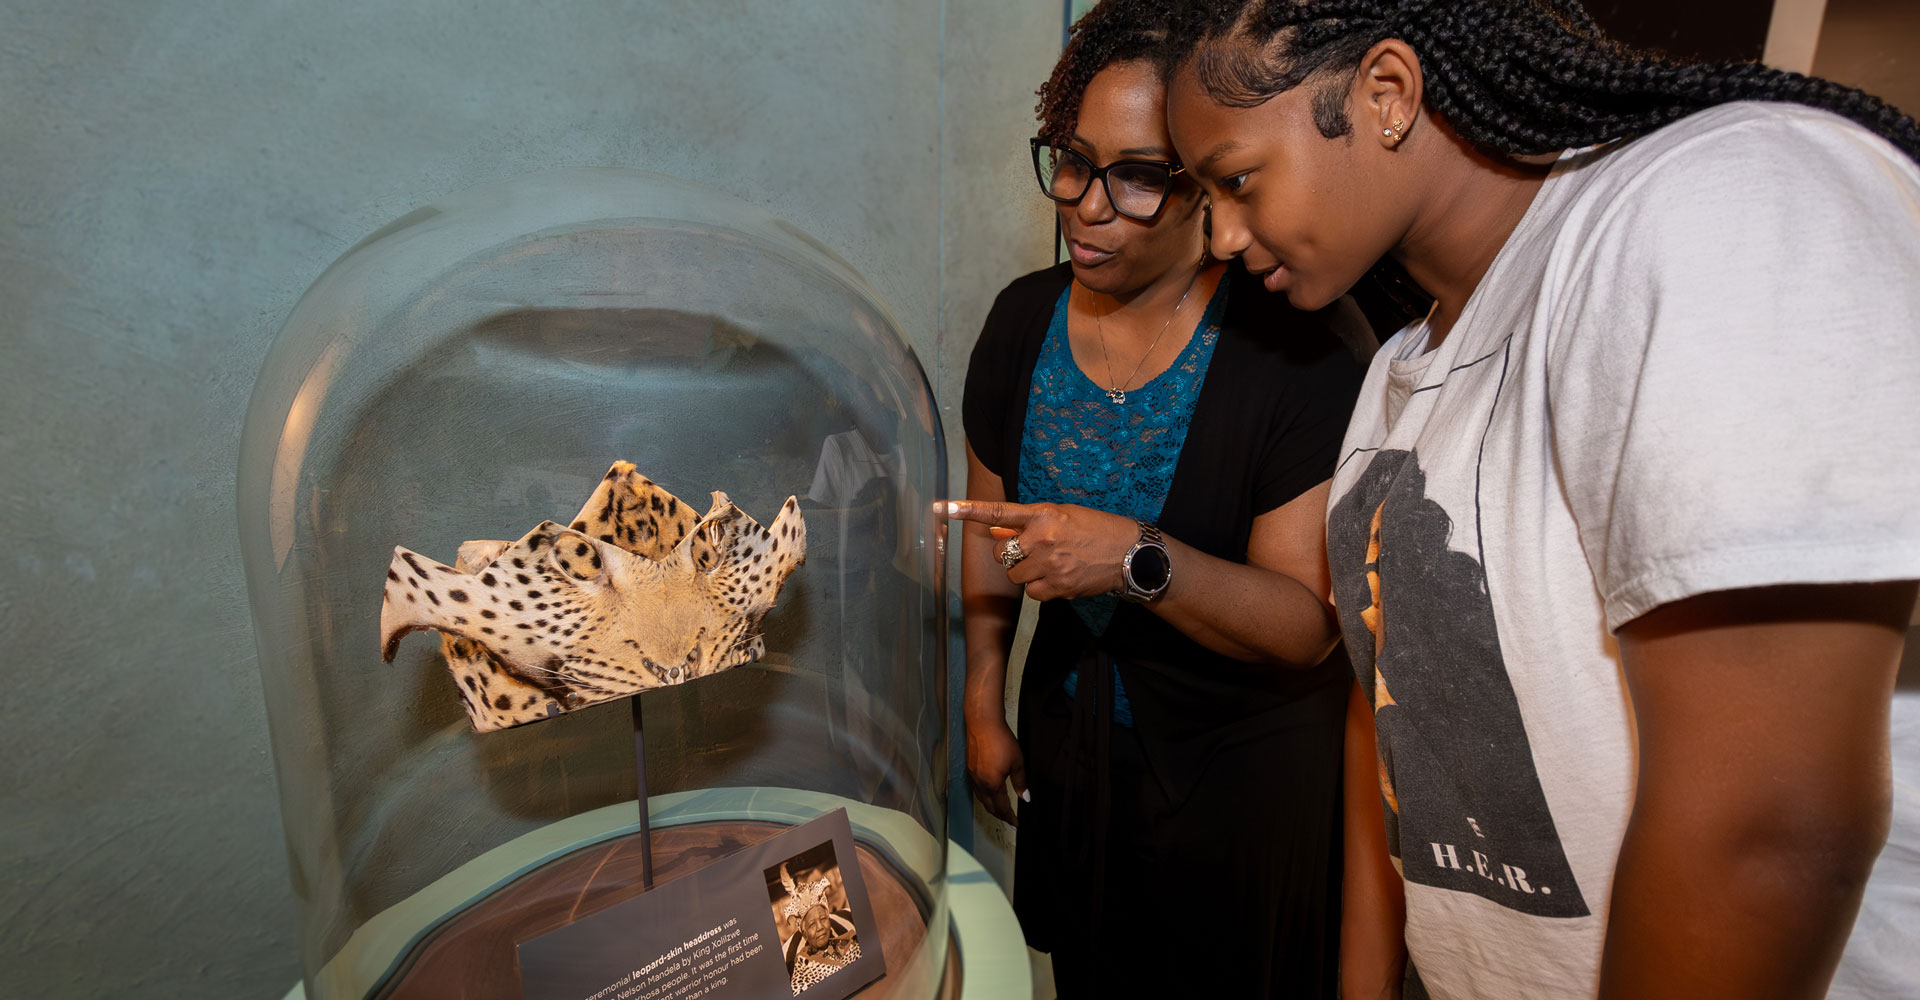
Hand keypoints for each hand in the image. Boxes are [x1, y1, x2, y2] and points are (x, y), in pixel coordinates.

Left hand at [944, 499, 1137, 600]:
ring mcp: (1049, 564)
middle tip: (1031, 552)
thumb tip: (995, 530)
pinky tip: (1059, 578)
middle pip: (1001, 554)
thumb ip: (1026, 524)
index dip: (969, 511)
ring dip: (1026, 573)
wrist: (1129, 554)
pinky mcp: (1057, 586)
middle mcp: (1042, 538)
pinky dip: (1040, 589)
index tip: (944, 507)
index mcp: (1043, 514)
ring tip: (1052, 564)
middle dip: (1010, 556)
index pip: (999, 512)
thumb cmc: (1094, 530)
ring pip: (1015, 576)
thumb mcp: (1061, 516)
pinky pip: (1031, 593)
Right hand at [966, 712, 1027, 824]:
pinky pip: (976, 789)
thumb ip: (1021, 782)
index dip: (1009, 817)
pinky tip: (988, 793)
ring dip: (991, 807)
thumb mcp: (1017, 762)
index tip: (1016, 824)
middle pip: (989, 806)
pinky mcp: (969, 768)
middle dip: (1000, 815)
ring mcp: (973, 775)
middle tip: (1009, 819)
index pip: (1002, 807)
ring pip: (981, 799)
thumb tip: (1026, 797)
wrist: (983, 724)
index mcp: (992, 784)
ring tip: (1000, 810)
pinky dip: (984, 796)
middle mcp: (980, 783)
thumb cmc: (1000, 740)